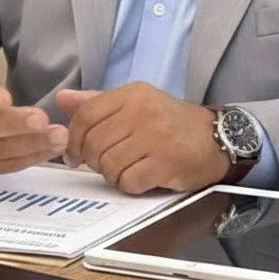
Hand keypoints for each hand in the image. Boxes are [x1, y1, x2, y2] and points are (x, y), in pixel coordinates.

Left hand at [56, 83, 229, 194]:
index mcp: (131, 94)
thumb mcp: (135, 103)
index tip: (75, 155)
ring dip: (112, 174)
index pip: (85, 115)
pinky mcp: (166, 163)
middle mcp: (141, 112)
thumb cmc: (170, 122)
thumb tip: (62, 99)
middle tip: (106, 164)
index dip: (73, 139)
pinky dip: (130, 185)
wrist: (216, 137)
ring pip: (108, 165)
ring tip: (127, 169)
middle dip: (93, 160)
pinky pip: (128, 181)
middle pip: (93, 143)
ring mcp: (154, 137)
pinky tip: (142, 177)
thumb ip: (97, 102)